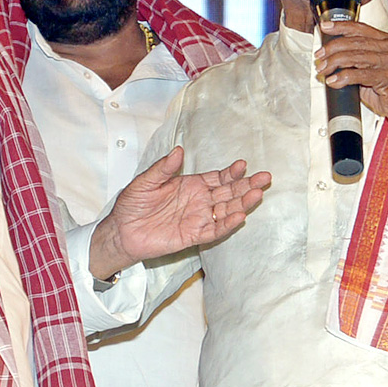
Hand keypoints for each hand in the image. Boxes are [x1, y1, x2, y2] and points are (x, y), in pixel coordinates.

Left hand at [90, 146, 270, 279]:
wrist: (121, 231)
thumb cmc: (132, 204)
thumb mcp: (145, 181)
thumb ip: (163, 168)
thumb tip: (178, 150)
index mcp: (191, 185)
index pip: (218, 178)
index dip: (231, 172)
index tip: (243, 165)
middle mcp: (199, 201)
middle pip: (229, 192)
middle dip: (247, 185)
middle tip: (265, 178)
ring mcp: (198, 218)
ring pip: (226, 210)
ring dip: (242, 203)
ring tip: (257, 195)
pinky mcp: (193, 236)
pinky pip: (214, 230)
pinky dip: (227, 224)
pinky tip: (240, 216)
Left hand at [315, 21, 387, 156]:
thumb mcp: (377, 73)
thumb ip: (359, 64)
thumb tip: (335, 62)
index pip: (361, 28)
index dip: (340, 26)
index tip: (325, 27)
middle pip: (354, 41)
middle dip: (331, 48)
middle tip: (319, 57)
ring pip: (354, 56)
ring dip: (334, 63)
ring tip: (323, 71)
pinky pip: (360, 74)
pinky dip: (343, 77)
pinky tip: (334, 81)